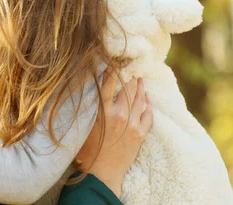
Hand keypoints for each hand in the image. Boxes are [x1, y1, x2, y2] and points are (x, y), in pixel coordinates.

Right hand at [76, 70, 152, 197]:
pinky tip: (147, 99)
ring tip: (139, 79)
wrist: (100, 174)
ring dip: (140, 87)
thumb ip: (89, 105)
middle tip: (132, 66)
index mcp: (103, 110)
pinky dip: (148, 104)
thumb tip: (90, 88)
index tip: (116, 59)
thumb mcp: (83, 123)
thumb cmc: (85, 150)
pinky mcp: (140, 134)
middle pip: (129, 87)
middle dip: (131, 75)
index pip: (110, 82)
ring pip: (140, 99)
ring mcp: (132, 124)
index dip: (114, 68)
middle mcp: (119, 114)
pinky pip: (148, 114)